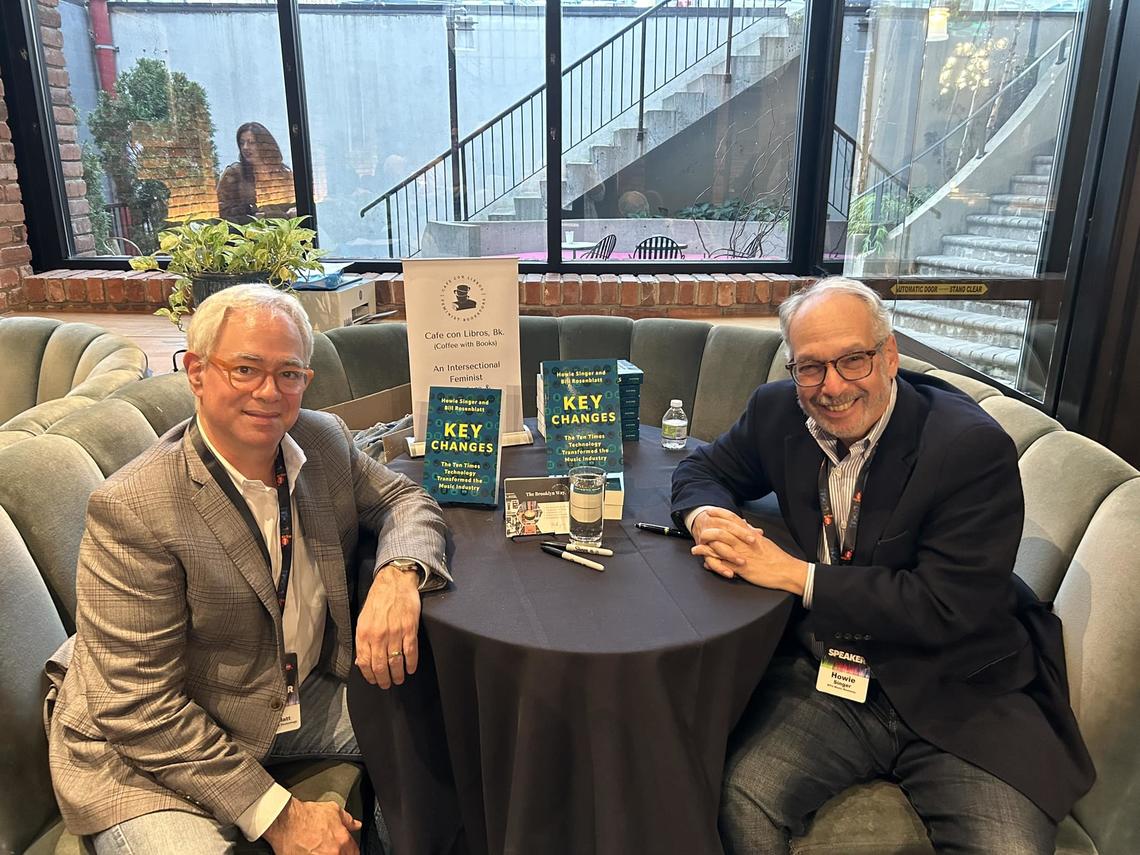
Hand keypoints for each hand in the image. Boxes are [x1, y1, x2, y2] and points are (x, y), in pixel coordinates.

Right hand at [263, 797, 359, 854]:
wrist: (285, 821)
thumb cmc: (305, 815)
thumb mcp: (332, 810)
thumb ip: (347, 819)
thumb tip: (356, 824)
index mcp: (342, 840)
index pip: (354, 852)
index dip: (350, 850)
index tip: (345, 849)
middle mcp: (333, 853)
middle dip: (339, 853)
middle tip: (330, 848)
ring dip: (327, 854)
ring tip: (319, 850)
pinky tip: (310, 852)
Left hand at [355, 561, 421, 687]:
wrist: (394, 582)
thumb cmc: (378, 600)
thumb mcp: (363, 619)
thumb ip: (362, 641)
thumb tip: (362, 661)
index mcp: (364, 633)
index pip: (364, 662)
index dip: (369, 676)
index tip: (374, 681)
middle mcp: (378, 635)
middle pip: (380, 666)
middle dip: (383, 680)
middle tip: (387, 685)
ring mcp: (395, 633)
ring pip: (395, 662)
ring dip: (397, 675)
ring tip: (399, 679)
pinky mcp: (409, 629)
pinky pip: (410, 652)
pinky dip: (411, 664)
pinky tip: (411, 669)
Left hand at [691, 508, 806, 593]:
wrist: (785, 571)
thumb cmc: (776, 557)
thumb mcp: (764, 542)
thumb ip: (752, 533)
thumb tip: (746, 525)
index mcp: (750, 535)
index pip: (733, 520)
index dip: (720, 514)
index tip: (710, 510)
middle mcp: (744, 543)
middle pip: (723, 531)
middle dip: (709, 528)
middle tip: (700, 527)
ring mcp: (741, 555)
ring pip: (720, 546)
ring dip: (706, 546)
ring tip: (696, 546)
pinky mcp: (740, 569)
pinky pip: (723, 564)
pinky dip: (712, 562)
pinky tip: (704, 562)